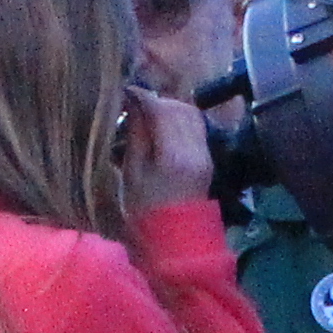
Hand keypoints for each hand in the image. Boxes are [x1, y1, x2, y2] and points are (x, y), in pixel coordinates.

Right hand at [121, 84, 211, 210]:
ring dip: (169, 107)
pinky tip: (163, 127)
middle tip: (135, 105)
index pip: (160, 110)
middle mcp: (195, 150)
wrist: (175, 240)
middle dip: (156, 101)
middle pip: (178, 107)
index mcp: (173, 156)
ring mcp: (205, 153)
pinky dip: (179, 119)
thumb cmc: (144, 212)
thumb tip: (133, 101)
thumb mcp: (132, 173)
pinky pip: (196, 126)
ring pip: (190, 113)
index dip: (141, 97)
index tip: (125, 93)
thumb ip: (136, 134)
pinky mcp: (208, 157)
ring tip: (148, 115)